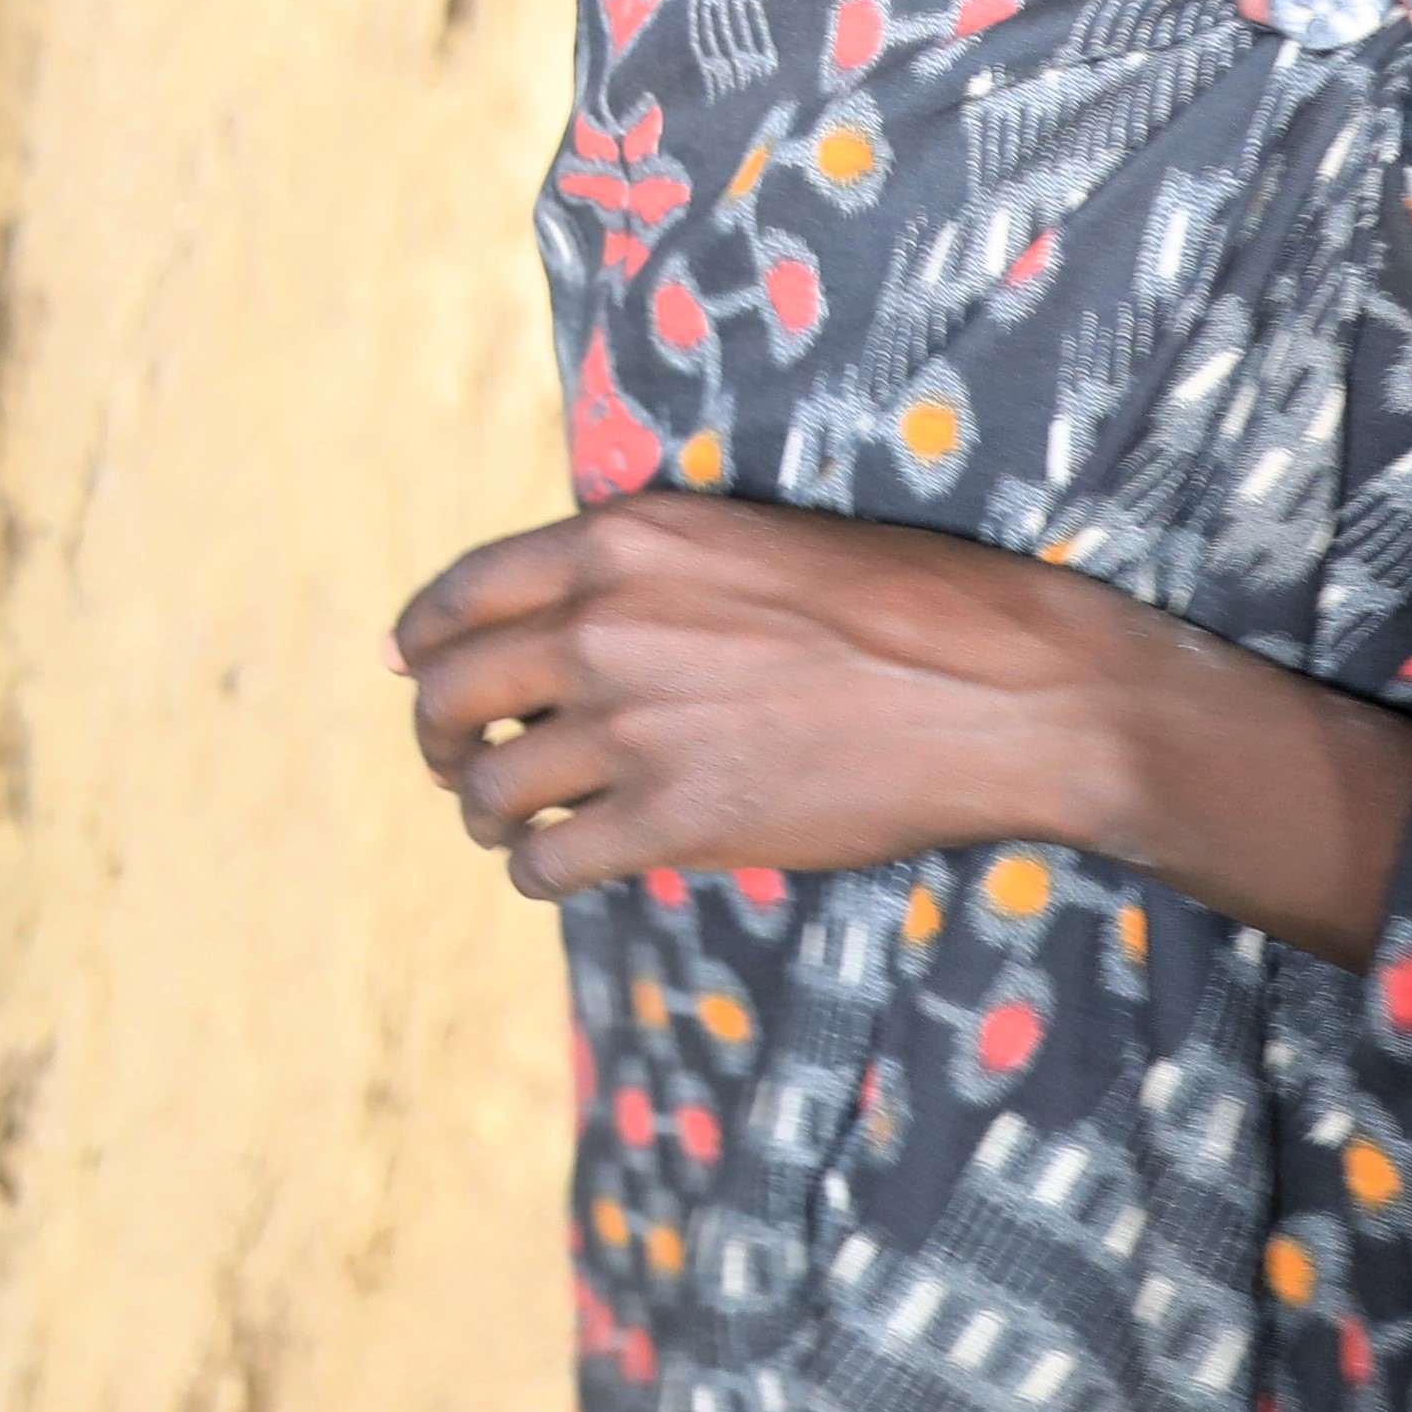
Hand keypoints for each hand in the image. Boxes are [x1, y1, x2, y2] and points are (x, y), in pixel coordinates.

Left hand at [390, 491, 1411, 964]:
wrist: (999, 687)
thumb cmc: (889, 606)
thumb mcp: (739, 540)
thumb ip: (637, 571)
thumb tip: (549, 618)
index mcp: (620, 541)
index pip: (459, 593)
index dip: (421, 643)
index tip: (411, 671)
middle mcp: (606, 624)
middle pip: (450, 694)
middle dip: (437, 736)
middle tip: (454, 763)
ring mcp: (635, 724)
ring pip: (489, 787)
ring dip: (484, 812)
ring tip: (508, 823)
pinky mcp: (675, 816)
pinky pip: (548, 859)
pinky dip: (535, 870)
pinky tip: (554, 867)